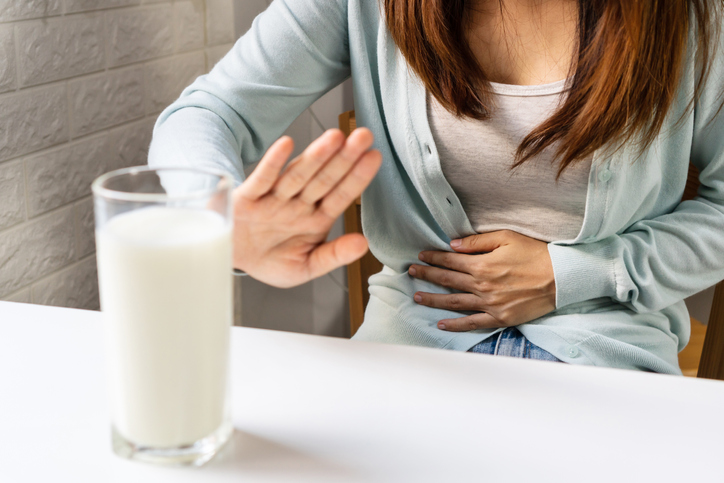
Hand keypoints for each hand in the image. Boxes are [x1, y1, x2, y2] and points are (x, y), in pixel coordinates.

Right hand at [232, 128, 381, 287]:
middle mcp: (298, 204)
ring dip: (316, 156)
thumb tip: (363, 244)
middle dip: (344, 158)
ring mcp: (274, 198)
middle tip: (363, 136)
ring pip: (298, 175)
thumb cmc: (270, 261)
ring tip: (335, 137)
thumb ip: (333, 256)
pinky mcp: (249, 197)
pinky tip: (287, 145)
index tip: (374, 157)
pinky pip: (262, 179)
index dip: (358, 177)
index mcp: (316, 219)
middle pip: (324, 179)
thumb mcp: (305, 267)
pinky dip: (273, 162)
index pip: (341, 196)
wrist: (231, 259)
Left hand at [408, 230, 555, 330]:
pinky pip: (472, 323)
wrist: (561, 278)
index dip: (433, 258)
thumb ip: (478, 242)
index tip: (420, 256)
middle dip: (427, 275)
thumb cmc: (535, 254)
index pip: (450, 261)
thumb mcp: (507, 238)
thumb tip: (453, 245)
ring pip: (454, 303)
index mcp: (482, 264)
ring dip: (433, 300)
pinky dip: (455, 325)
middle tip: (411, 272)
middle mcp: (482, 285)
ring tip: (417, 298)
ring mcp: (490, 304)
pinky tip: (441, 324)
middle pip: (447, 280)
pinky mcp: (500, 318)